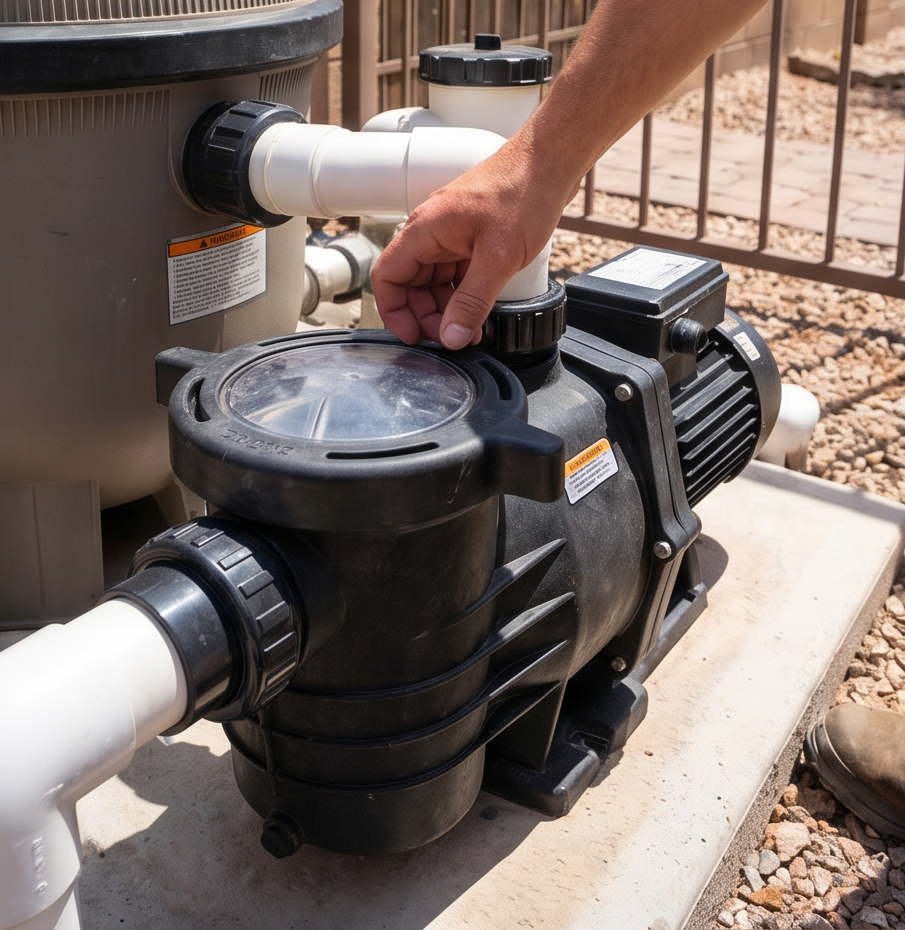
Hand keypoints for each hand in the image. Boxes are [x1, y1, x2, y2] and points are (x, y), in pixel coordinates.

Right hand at [371, 149, 560, 349]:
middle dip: (427, 316)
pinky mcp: (470, 239)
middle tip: (453, 338)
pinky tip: (480, 311)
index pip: (386, 277)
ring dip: (447, 309)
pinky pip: (454, 274)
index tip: (414, 336)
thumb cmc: (524, 192)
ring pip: (433, 283)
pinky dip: (463, 296)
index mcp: (424, 230)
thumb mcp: (499, 257)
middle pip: (410, 285)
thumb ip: (472, 301)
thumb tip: (452, 336)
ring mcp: (450, 235)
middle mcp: (431, 232)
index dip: (394, 312)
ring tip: (470, 330)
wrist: (551, 162)